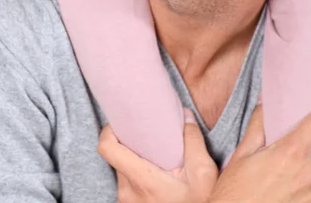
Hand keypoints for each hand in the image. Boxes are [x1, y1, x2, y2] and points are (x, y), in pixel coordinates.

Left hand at [98, 109, 218, 201]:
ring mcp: (128, 202)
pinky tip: (156, 170)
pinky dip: (138, 173)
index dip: (109, 130)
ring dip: (135, 160)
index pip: (107, 149)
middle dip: (129, 143)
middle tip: (146, 134)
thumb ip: (193, 141)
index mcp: (141, 180)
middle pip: (116, 157)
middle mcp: (128, 192)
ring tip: (155, 154)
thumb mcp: (203, 173)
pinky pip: (127, 183)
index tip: (120, 121)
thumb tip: (185, 116)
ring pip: (122, 170)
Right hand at [210, 106, 310, 202]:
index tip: (308, 117)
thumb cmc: (236, 190)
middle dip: (304, 148)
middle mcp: (308, 170)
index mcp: (291, 151)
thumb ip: (258, 124)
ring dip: (304, 169)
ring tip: (279, 176)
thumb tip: (265, 102)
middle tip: (281, 154)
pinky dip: (303, 187)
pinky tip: (283, 190)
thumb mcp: (242, 152)